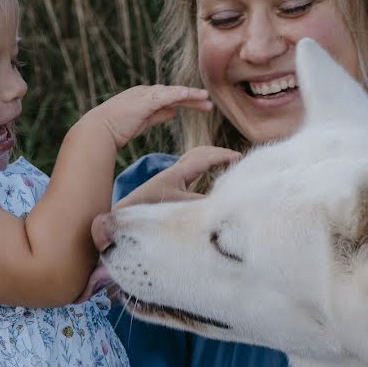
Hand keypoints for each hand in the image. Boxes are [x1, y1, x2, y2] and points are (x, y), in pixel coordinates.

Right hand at [84, 85, 211, 148]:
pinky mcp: (144, 101)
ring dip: (191, 96)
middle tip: (208, 103)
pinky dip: (180, 95)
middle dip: (192, 98)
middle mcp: (144, 93)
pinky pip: (166, 96)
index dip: (184, 102)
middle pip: (173, 94)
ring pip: (173, 93)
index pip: (167, 98)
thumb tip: (174, 112)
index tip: (198, 106)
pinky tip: (192, 95)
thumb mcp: (141, 122)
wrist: (97, 131)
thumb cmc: (114, 130)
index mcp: (142, 98)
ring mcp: (144, 95)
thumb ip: (158, 116)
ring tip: (206, 99)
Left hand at [114, 146, 241, 209]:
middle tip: (236, 157)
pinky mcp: (169, 184)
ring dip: (210, 157)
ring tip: (226, 161)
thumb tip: (221, 202)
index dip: (223, 156)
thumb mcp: (179, 206)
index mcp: (178, 172)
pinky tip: (208, 174)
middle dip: (218, 152)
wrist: (127, 214)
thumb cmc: (152, 210)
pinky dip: (203, 165)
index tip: (240, 156)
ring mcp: (171, 176)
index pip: (205, 158)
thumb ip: (200, 203)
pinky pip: (190, 168)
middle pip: (200, 153)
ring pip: (194, 158)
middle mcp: (175, 170)